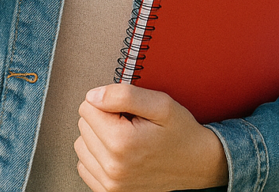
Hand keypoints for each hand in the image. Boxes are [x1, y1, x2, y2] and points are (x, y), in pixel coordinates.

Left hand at [75, 84, 227, 191]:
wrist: (197, 165)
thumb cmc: (180, 132)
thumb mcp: (160, 103)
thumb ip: (123, 94)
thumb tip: (92, 96)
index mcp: (122, 142)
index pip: (87, 106)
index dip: (108, 102)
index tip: (129, 110)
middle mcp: (113, 168)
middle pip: (83, 125)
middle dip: (103, 118)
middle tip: (131, 122)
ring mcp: (110, 184)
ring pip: (82, 144)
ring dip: (98, 137)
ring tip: (126, 137)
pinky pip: (85, 166)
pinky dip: (97, 156)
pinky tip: (118, 152)